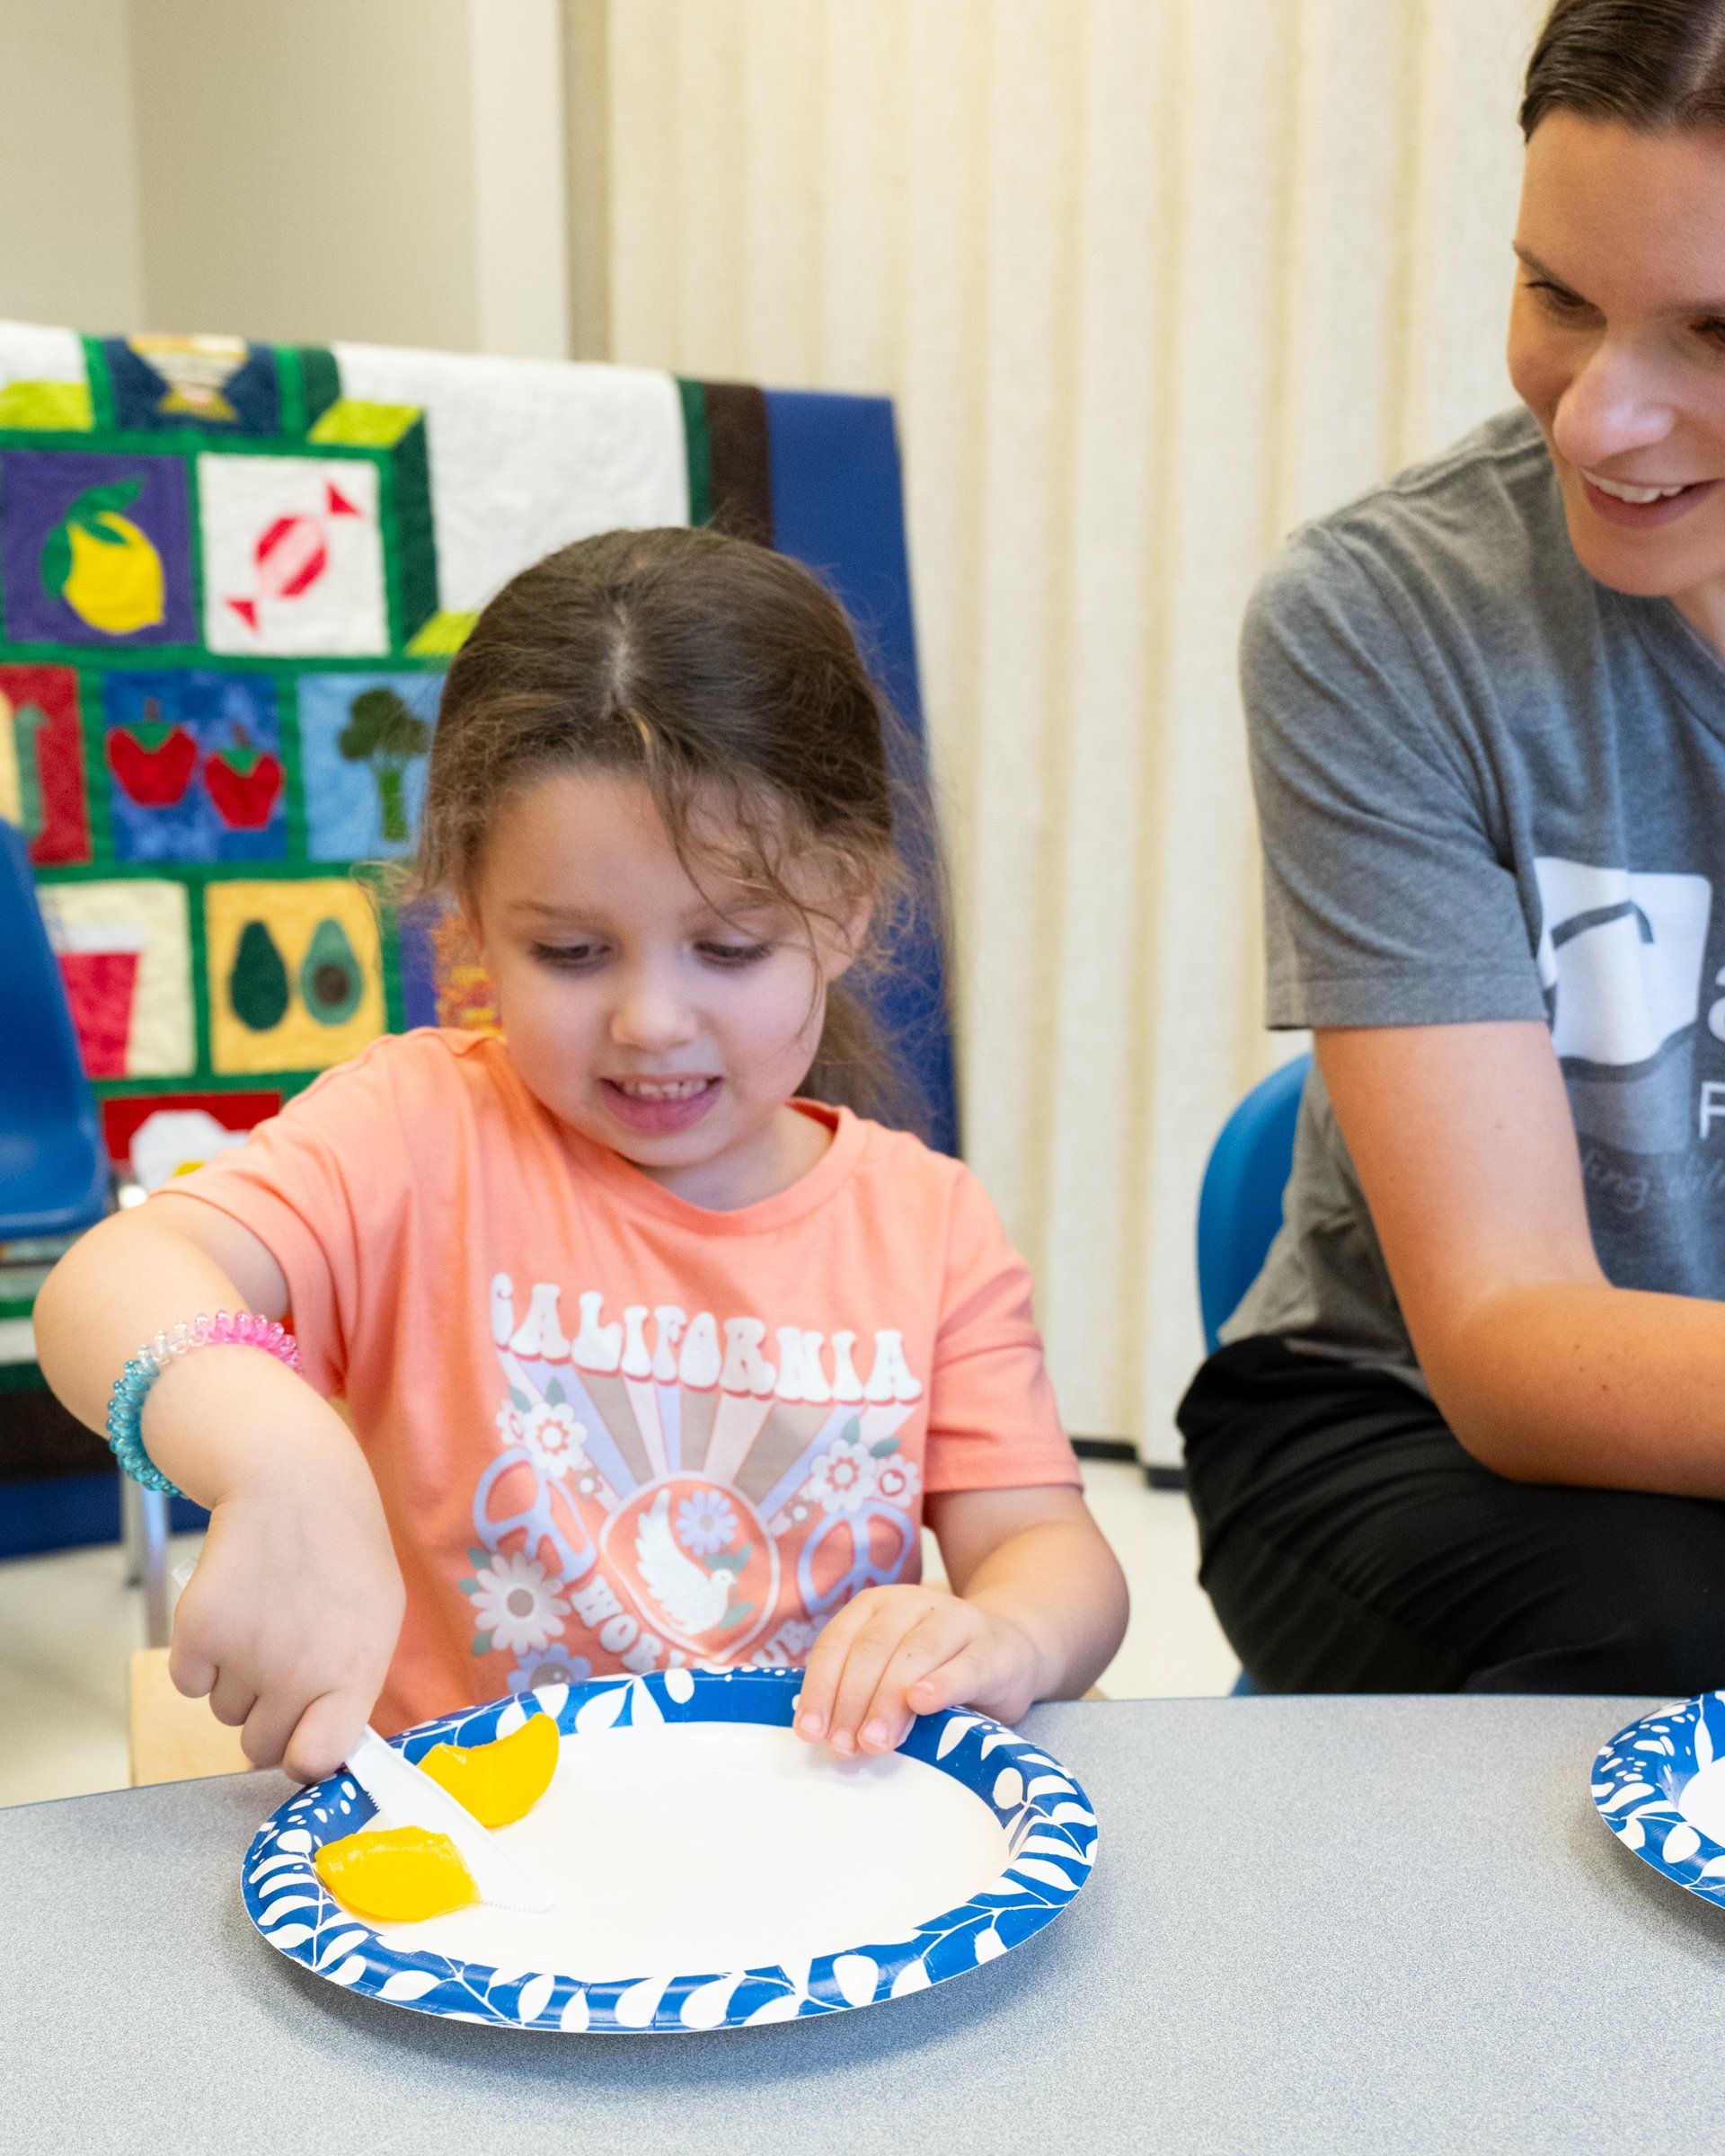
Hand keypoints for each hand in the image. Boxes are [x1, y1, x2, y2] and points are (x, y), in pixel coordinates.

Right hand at [169, 1446, 404, 1784]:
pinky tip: (231, 1612)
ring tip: (265, 1620)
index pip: (316, 1760)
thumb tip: (328, 1750)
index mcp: (352, 1674)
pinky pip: (188, 1683)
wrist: (293, 1487)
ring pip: (224, 1712)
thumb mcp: (378, 1620)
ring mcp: (245, 1656)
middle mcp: (298, 1673)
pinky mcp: (198, 1634)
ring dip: (236, 1681)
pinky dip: (199, 1659)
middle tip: (282, 1665)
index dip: (302, 1760)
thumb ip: (355, 1688)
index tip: (301, 1746)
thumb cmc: (343, 1556)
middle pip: (259, 1747)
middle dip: (267, 1718)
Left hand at [793, 1585, 1043, 1756]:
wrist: (1011, 1649)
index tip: (810, 1732)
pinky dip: (941, 1684)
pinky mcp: (993, 1648)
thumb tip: (821, 1733)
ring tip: (874, 1741)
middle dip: (851, 1700)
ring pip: (913, 1654)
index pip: (837, 1642)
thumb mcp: (892, 1671)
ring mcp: (956, 1621)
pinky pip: (964, 1666)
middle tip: (843, 1746)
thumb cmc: (938, 1669)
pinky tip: (922, 1703)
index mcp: (877, 1606)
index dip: (821, 1688)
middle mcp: (912, 1603)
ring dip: (887, 1701)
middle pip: (872, 1649)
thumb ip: (861, 1691)